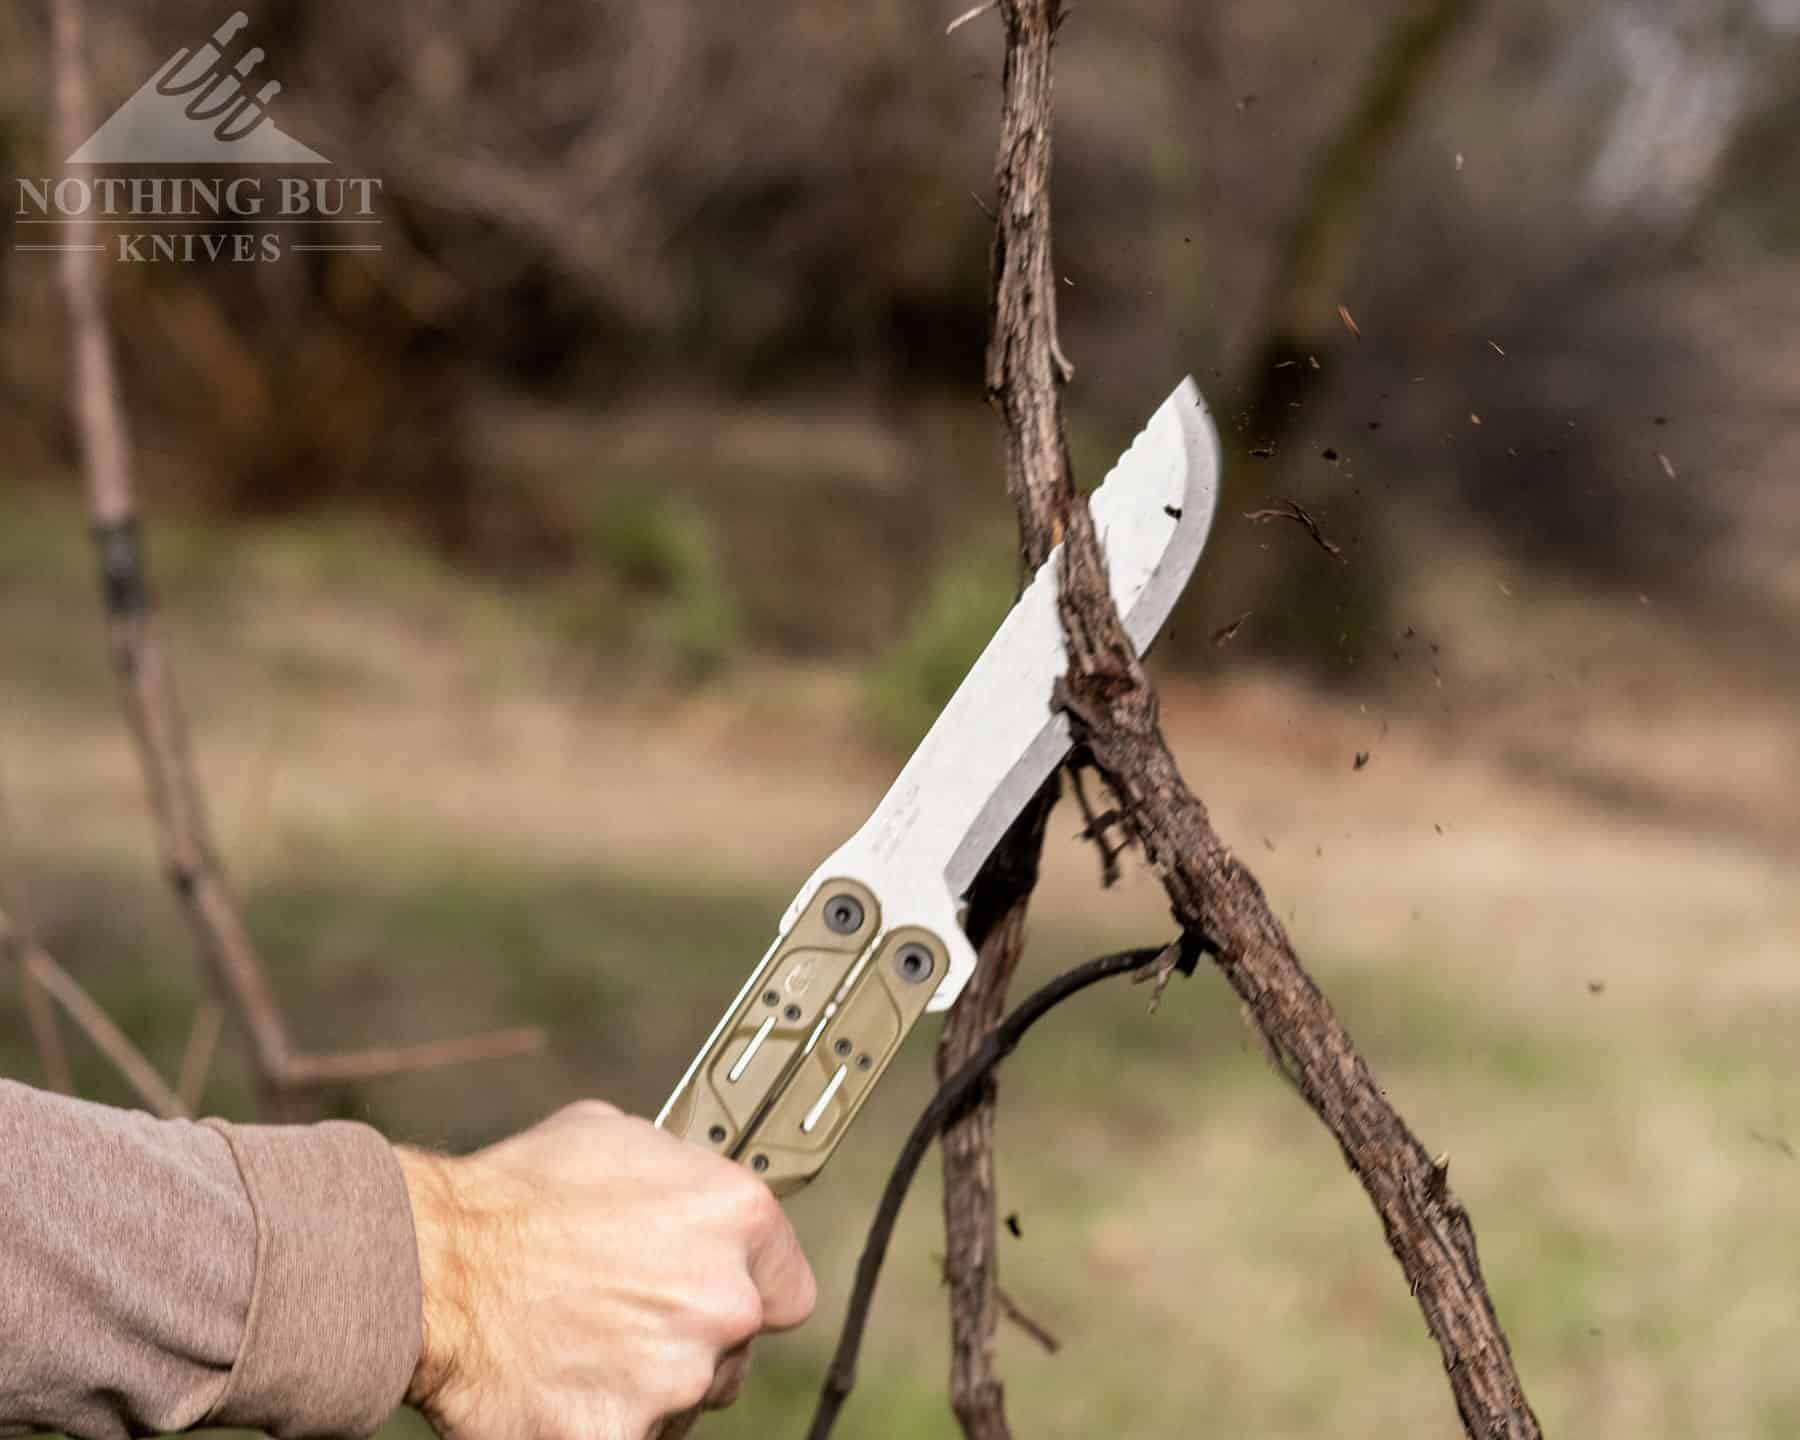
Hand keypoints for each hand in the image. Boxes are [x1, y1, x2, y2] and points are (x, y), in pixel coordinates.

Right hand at [395, 1100, 815, 1439]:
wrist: (429, 1267)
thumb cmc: (514, 1195)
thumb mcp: (616, 1138)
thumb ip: (678, 1175)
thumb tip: (689, 1190)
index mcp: (736, 1216)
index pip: (788, 1286)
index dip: (750, 1292)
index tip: (718, 1296)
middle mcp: (723, 1297)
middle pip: (734, 1350)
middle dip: (687, 1340)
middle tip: (618, 1319)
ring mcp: (677, 1376)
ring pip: (684, 1402)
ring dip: (645, 1386)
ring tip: (575, 1345)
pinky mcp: (623, 1437)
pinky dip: (594, 1423)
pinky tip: (556, 1389)